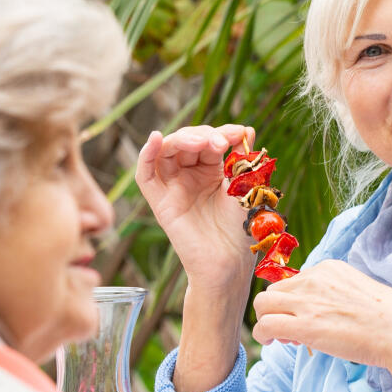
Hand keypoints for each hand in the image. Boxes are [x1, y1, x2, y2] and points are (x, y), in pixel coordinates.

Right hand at [136, 124, 260, 295]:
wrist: (230, 262)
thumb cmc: (241, 229)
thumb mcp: (246, 186)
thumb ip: (243, 158)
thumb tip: (246, 128)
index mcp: (212, 170)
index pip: (209, 140)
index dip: (222, 132)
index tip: (238, 134)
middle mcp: (190, 175)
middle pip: (187, 141)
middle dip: (203, 136)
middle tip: (220, 143)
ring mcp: (173, 187)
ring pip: (166, 151)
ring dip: (181, 139)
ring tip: (201, 142)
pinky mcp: (159, 202)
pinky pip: (145, 174)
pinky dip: (147, 154)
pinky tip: (156, 139)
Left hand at [251, 262, 391, 375]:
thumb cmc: (391, 318)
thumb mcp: (359, 291)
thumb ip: (335, 295)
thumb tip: (321, 312)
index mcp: (328, 268)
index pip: (295, 281)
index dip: (295, 301)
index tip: (306, 318)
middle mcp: (314, 279)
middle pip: (274, 290)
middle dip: (278, 310)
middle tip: (292, 330)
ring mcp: (307, 302)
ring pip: (263, 305)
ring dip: (267, 320)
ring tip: (282, 337)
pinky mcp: (303, 326)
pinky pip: (264, 326)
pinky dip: (262, 335)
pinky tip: (273, 343)